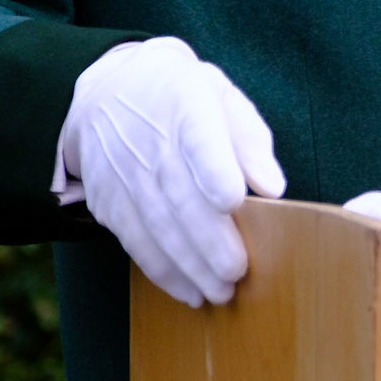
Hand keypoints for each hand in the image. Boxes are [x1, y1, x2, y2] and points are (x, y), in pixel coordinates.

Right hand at [59, 38, 284, 306]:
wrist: (107, 89)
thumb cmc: (182, 96)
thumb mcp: (221, 95)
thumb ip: (250, 140)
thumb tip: (273, 186)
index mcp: (185, 106)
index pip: (198, 140)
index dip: (213, 172)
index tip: (232, 201)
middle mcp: (149, 141)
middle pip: (179, 197)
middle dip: (208, 240)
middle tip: (237, 272)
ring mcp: (123, 173)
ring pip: (156, 226)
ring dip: (188, 265)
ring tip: (220, 292)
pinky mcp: (107, 201)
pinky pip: (135, 241)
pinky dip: (162, 271)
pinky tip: (188, 290)